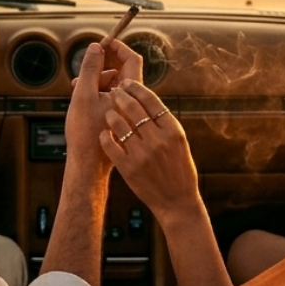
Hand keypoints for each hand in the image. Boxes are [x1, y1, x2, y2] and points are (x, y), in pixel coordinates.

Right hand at [65, 38, 143, 175]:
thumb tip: (96, 46)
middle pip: (122, 71)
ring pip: (114, 85)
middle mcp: (133, 101)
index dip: (117, 47)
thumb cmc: (86, 133)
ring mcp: (127, 111)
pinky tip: (83, 99)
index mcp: (131, 94)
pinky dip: (98, 93)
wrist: (88, 165)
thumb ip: (91, 68)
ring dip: (97, 80)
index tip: (101, 44)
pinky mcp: (120, 119)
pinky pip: (111, 98)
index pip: (132, 59)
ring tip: (78, 86)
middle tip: (84, 69)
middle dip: (102, 65)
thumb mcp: (84, 95)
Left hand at [98, 81, 200, 220]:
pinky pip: (110, 144)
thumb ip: (164, 122)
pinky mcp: (128, 168)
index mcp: (173, 131)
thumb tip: (147, 99)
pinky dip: (105, 136)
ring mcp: (142, 154)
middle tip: (114, 91)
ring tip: (109, 111)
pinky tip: (105, 132)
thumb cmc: (179, 170)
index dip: (136, 88)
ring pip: (119, 124)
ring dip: (111, 113)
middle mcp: (158, 140)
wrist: (177, 202)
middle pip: (133, 108)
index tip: (127, 83)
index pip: (151, 100)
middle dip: (120, 95)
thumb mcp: (179, 142)